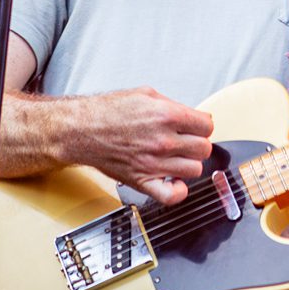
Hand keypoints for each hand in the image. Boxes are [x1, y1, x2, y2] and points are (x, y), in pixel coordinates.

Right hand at [62, 88, 214, 205]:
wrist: (81, 129)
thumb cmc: (108, 111)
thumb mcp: (145, 94)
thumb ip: (172, 105)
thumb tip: (191, 115)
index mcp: (167, 115)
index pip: (207, 126)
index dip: (202, 125)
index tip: (196, 127)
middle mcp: (164, 141)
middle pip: (204, 149)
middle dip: (197, 143)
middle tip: (186, 141)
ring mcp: (154, 163)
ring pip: (194, 170)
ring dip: (188, 163)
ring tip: (177, 157)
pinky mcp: (142, 181)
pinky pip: (172, 196)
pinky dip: (178, 191)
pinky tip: (174, 180)